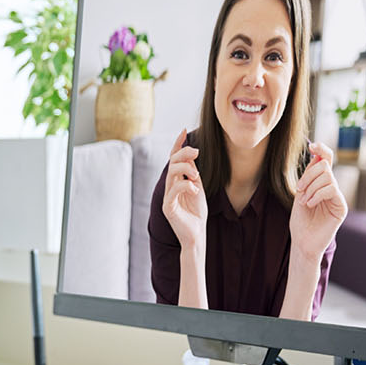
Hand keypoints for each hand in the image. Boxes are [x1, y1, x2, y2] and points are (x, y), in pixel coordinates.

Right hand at [162, 129, 207, 250]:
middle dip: (184, 153)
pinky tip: (196, 190)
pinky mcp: (169, 207)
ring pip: (172, 173)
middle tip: (197, 152)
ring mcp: (168, 196)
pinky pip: (174, 190)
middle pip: (172, 162)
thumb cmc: (197, 213)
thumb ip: (193, 173)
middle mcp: (169, 186)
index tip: (184, 130)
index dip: (178, 144)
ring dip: (186, 169)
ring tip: (197, 175)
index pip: (173, 158)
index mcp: (176, 180)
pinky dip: (186, 185)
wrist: (196, 234)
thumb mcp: (197, 188)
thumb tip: (192, 155)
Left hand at [289, 142, 347, 259]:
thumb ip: (308, 177)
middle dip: (309, 174)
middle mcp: (332, 188)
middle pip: (325, 166)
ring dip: (311, 187)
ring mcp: (337, 197)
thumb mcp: (301, 194)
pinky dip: (317, 194)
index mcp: (321, 183)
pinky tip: (310, 204)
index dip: (322, 150)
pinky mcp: (341, 207)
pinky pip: (331, 189)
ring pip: (328, 177)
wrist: (303, 241)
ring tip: (305, 201)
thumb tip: (317, 156)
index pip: (327, 161)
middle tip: (300, 189)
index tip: (312, 146)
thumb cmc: (300, 221)